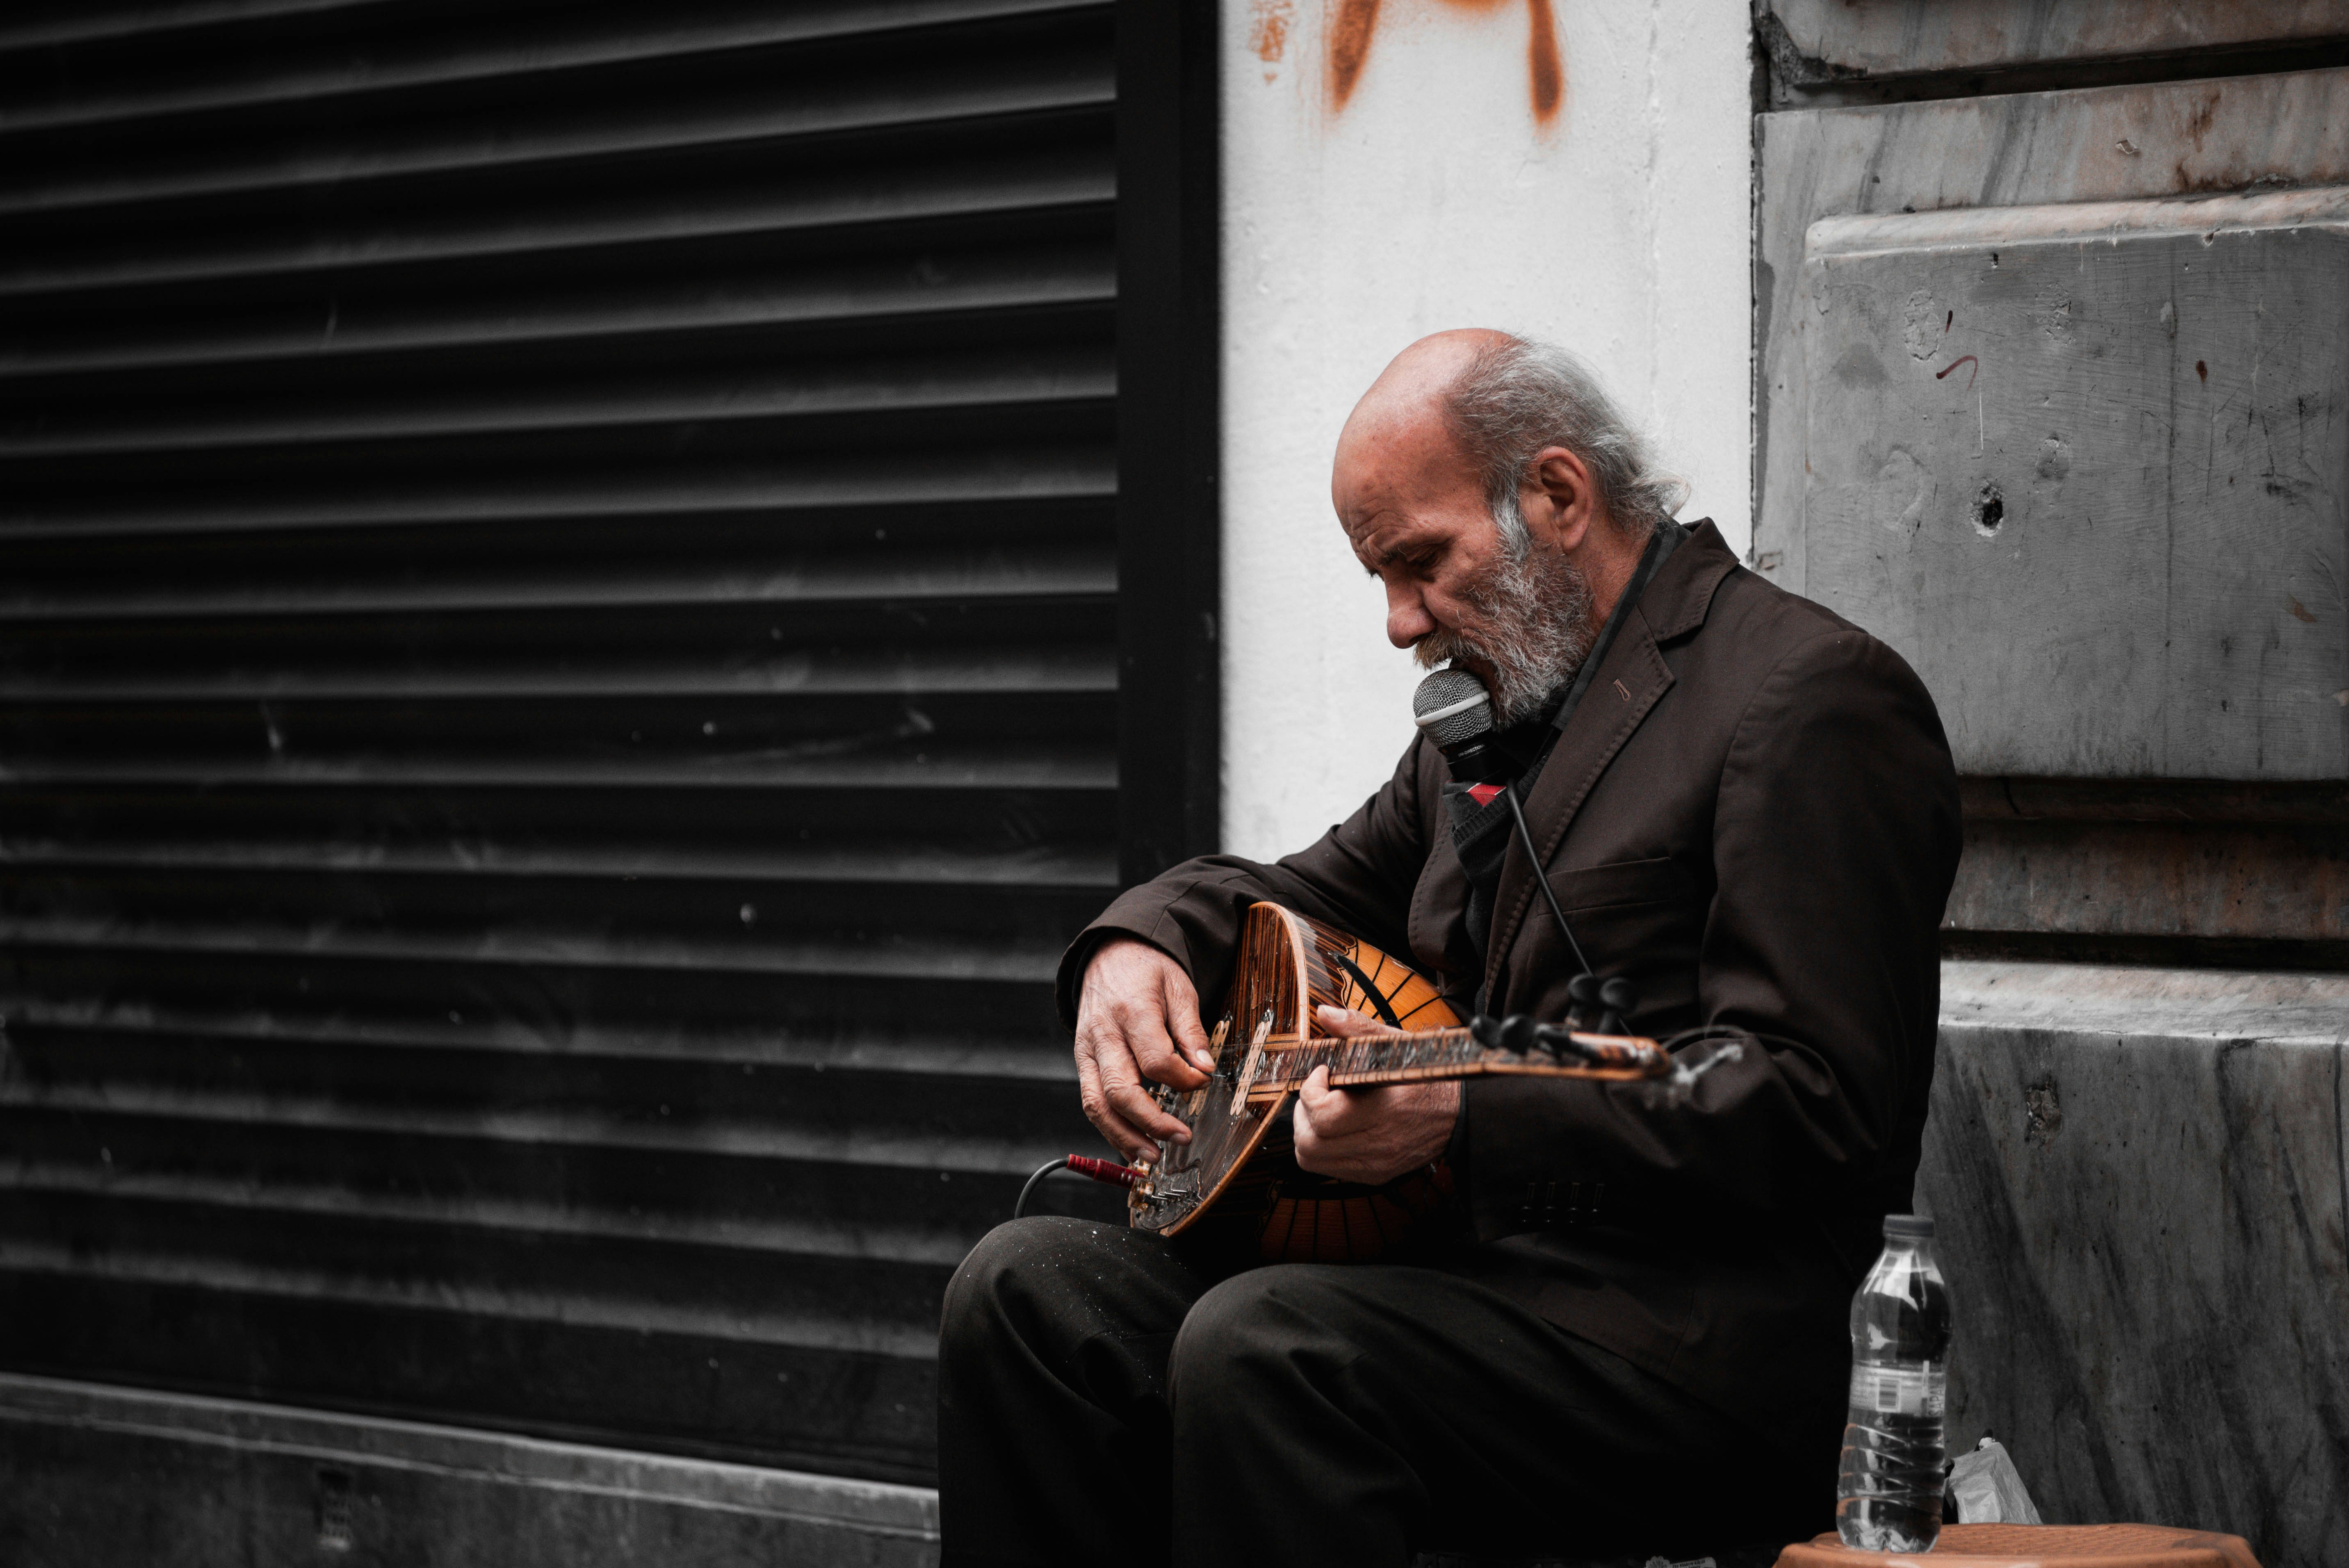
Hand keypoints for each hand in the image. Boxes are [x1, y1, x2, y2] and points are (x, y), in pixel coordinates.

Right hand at [1073, 938, 1219, 1162]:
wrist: (1109, 954)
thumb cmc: (1148, 971)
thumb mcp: (1179, 988)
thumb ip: (1190, 1030)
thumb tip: (1205, 1069)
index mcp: (1131, 1010)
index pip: (1155, 1059)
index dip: (1182, 1078)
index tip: (1203, 1082)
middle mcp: (1103, 1034)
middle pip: (1120, 1089)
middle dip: (1151, 1121)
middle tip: (1181, 1137)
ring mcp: (1087, 1050)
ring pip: (1097, 1104)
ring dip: (1124, 1136)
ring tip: (1153, 1157)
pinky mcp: (1082, 1062)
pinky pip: (1091, 1101)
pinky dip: (1110, 1129)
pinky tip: (1132, 1146)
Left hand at [1292, 1003, 1460, 1183]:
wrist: (1459, 1115)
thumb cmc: (1426, 1077)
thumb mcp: (1396, 1045)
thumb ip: (1358, 1028)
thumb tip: (1324, 1014)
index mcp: (1384, 1112)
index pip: (1323, 1116)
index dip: (1312, 1091)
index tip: (1324, 1072)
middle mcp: (1377, 1146)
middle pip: (1309, 1143)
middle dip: (1303, 1112)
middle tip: (1318, 1092)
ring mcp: (1373, 1165)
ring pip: (1311, 1159)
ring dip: (1307, 1131)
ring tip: (1323, 1108)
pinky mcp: (1373, 1175)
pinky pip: (1328, 1168)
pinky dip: (1322, 1146)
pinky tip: (1337, 1126)